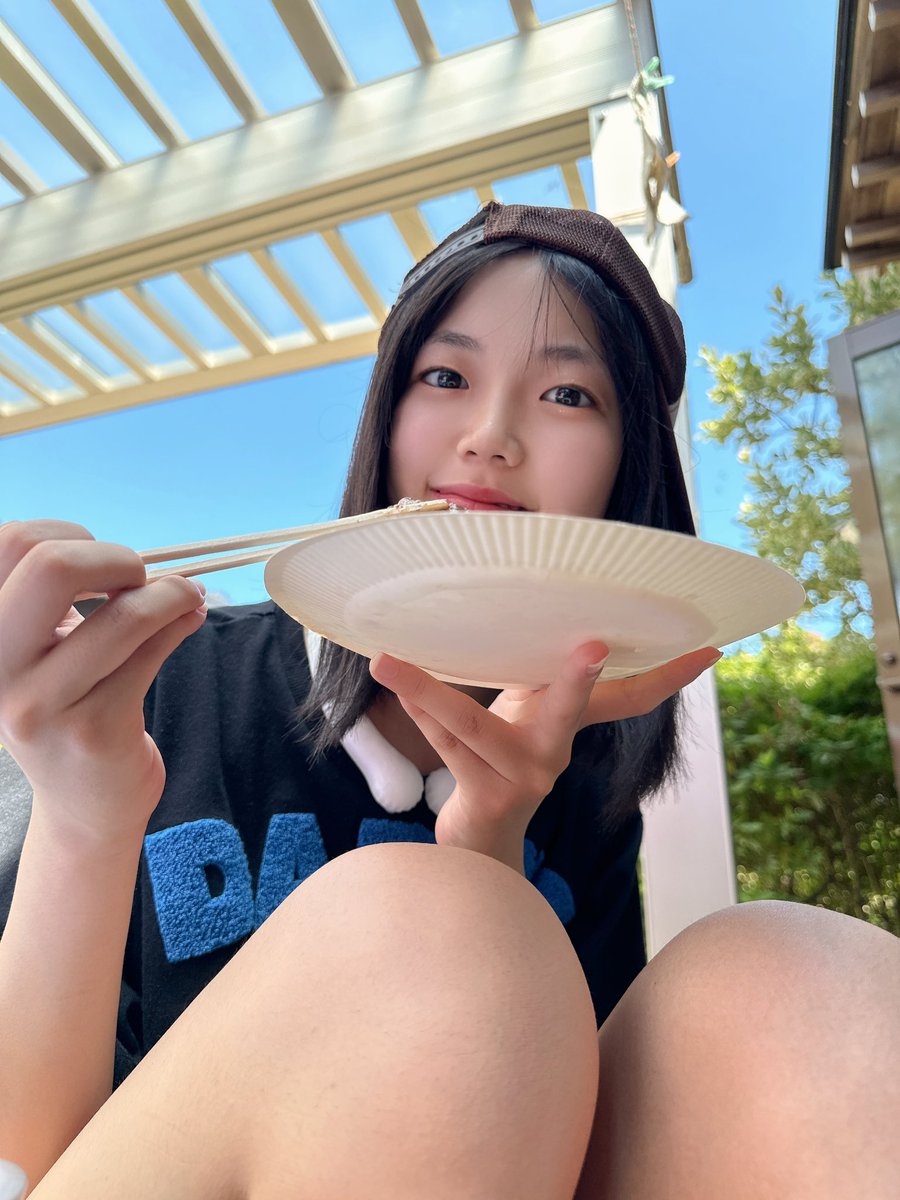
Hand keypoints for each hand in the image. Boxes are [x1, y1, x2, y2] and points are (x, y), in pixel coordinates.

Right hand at [0, 521, 207, 845]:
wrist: (84, 805)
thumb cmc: (67, 708)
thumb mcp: (40, 650)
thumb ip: (57, 597)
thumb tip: (124, 548)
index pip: (10, 543)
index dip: (67, 535)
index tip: (100, 560)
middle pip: (52, 565)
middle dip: (116, 557)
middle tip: (140, 578)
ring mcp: (43, 703)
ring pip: (124, 613)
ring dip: (171, 592)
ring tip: (186, 595)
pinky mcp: (96, 728)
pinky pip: (153, 650)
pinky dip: (182, 621)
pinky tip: (191, 617)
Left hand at [369, 643, 720, 871]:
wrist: (480, 839)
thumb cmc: (499, 757)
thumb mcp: (526, 715)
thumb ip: (539, 682)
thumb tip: (552, 621)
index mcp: (566, 727)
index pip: (630, 698)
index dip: (669, 676)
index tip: (708, 651)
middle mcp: (553, 755)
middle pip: (568, 712)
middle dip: (580, 680)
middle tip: (594, 647)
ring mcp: (521, 780)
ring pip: (472, 727)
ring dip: (427, 692)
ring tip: (388, 662)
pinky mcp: (484, 799)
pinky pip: (445, 747)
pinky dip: (415, 711)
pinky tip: (393, 682)